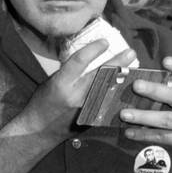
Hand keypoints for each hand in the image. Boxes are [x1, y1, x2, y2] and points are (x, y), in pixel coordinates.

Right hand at [22, 39, 136, 134]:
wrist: (39, 130)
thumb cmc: (41, 104)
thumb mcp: (51, 82)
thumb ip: (69, 72)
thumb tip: (87, 61)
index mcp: (61, 83)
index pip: (80, 61)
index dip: (94, 49)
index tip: (105, 42)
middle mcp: (75, 95)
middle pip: (101, 74)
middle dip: (117, 61)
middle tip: (130, 52)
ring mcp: (85, 108)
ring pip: (110, 89)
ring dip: (122, 77)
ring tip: (132, 67)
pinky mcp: (91, 118)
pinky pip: (108, 103)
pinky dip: (117, 93)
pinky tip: (126, 87)